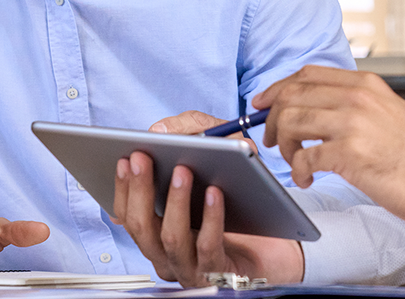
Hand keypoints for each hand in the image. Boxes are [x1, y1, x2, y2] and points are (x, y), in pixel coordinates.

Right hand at [113, 150, 303, 285]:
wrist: (281, 240)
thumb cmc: (244, 198)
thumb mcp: (220, 154)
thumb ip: (192, 134)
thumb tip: (161, 130)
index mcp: (159, 231)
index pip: (127, 214)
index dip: (123, 186)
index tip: (124, 158)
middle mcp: (168, 253)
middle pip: (142, 227)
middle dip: (140, 189)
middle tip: (144, 157)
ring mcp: (191, 267)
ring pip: (170, 239)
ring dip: (175, 201)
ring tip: (183, 170)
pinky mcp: (219, 273)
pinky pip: (208, 246)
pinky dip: (210, 218)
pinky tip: (215, 193)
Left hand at [253, 65, 404, 233]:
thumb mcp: (388, 111)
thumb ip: (355, 101)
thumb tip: (313, 104)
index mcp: (366, 84)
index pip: (307, 74)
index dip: (277, 88)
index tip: (264, 104)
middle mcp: (358, 97)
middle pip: (292, 94)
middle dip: (273, 119)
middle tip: (273, 140)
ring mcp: (354, 123)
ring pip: (292, 121)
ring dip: (283, 145)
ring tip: (294, 161)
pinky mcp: (350, 153)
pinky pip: (304, 157)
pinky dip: (298, 170)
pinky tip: (308, 179)